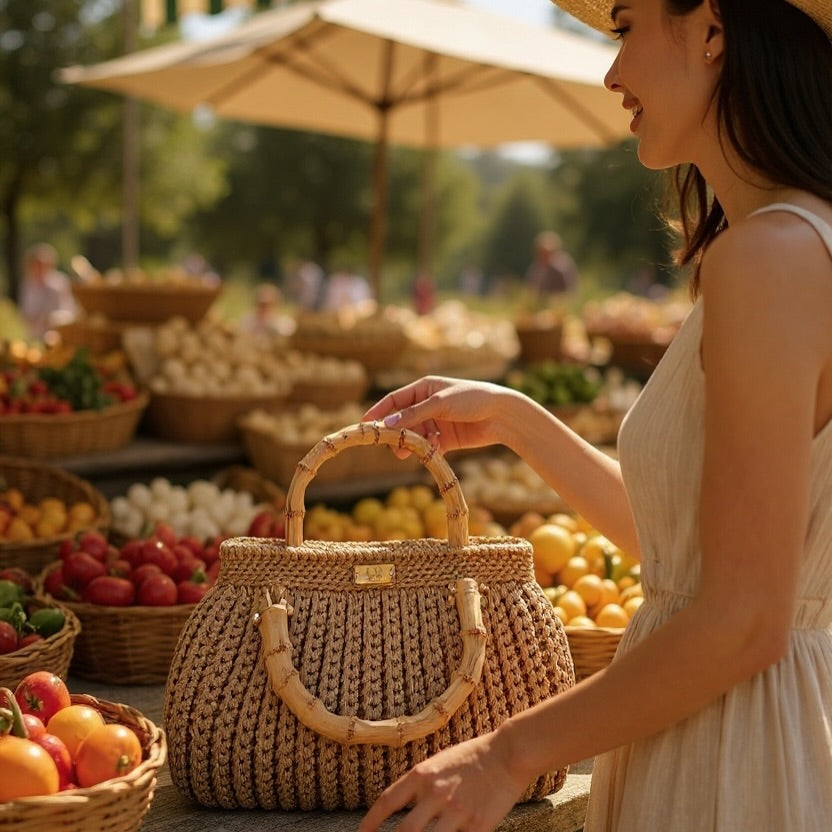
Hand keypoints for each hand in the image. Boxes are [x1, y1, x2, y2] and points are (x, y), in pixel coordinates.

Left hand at [358, 731, 526, 831]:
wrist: (507, 754)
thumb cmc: (471, 758)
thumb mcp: (438, 763)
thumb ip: (420, 786)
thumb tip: (401, 809)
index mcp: (423, 775)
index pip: (387, 802)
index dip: (370, 823)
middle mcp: (436, 793)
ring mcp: (457, 812)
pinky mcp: (478, 827)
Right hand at [362, 376, 515, 455]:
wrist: (502, 415)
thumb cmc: (472, 399)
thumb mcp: (440, 404)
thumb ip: (414, 414)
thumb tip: (387, 423)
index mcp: (424, 388)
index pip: (394, 400)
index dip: (379, 412)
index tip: (365, 425)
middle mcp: (428, 405)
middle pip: (402, 420)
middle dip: (395, 433)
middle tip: (388, 446)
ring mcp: (437, 423)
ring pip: (414, 436)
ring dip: (409, 444)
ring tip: (405, 454)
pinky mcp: (446, 439)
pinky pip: (428, 446)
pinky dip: (425, 450)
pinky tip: (430, 451)